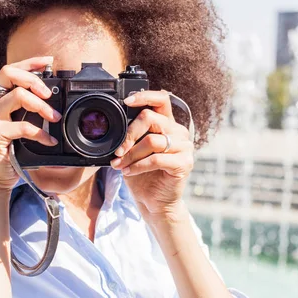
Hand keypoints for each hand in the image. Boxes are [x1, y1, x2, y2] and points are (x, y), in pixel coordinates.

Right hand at [0, 56, 61, 193]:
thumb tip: (51, 97)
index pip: (8, 70)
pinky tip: (49, 140)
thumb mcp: (15, 124)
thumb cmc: (8, 151)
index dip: (29, 63)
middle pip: (8, 74)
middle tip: (49, 94)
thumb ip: (25, 110)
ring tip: (55, 117)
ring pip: (17, 96)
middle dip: (33, 79)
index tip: (47, 61)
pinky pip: (23, 126)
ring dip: (41, 105)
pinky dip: (41, 133)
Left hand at [110, 90, 193, 217]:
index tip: (125, 102)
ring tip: (119, 164)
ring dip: (131, 154)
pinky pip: (157, 159)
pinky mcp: (184, 163)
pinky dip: (138, 166)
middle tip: (117, 150)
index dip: (144, 96)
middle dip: (129, 134)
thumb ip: (131, 135)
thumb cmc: (142, 175)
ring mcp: (184, 147)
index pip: (161, 99)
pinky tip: (128, 171)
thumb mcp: (133, 151)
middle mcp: (178, 132)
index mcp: (167, 124)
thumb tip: (114, 125)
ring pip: (152, 140)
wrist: (153, 201)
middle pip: (151, 118)